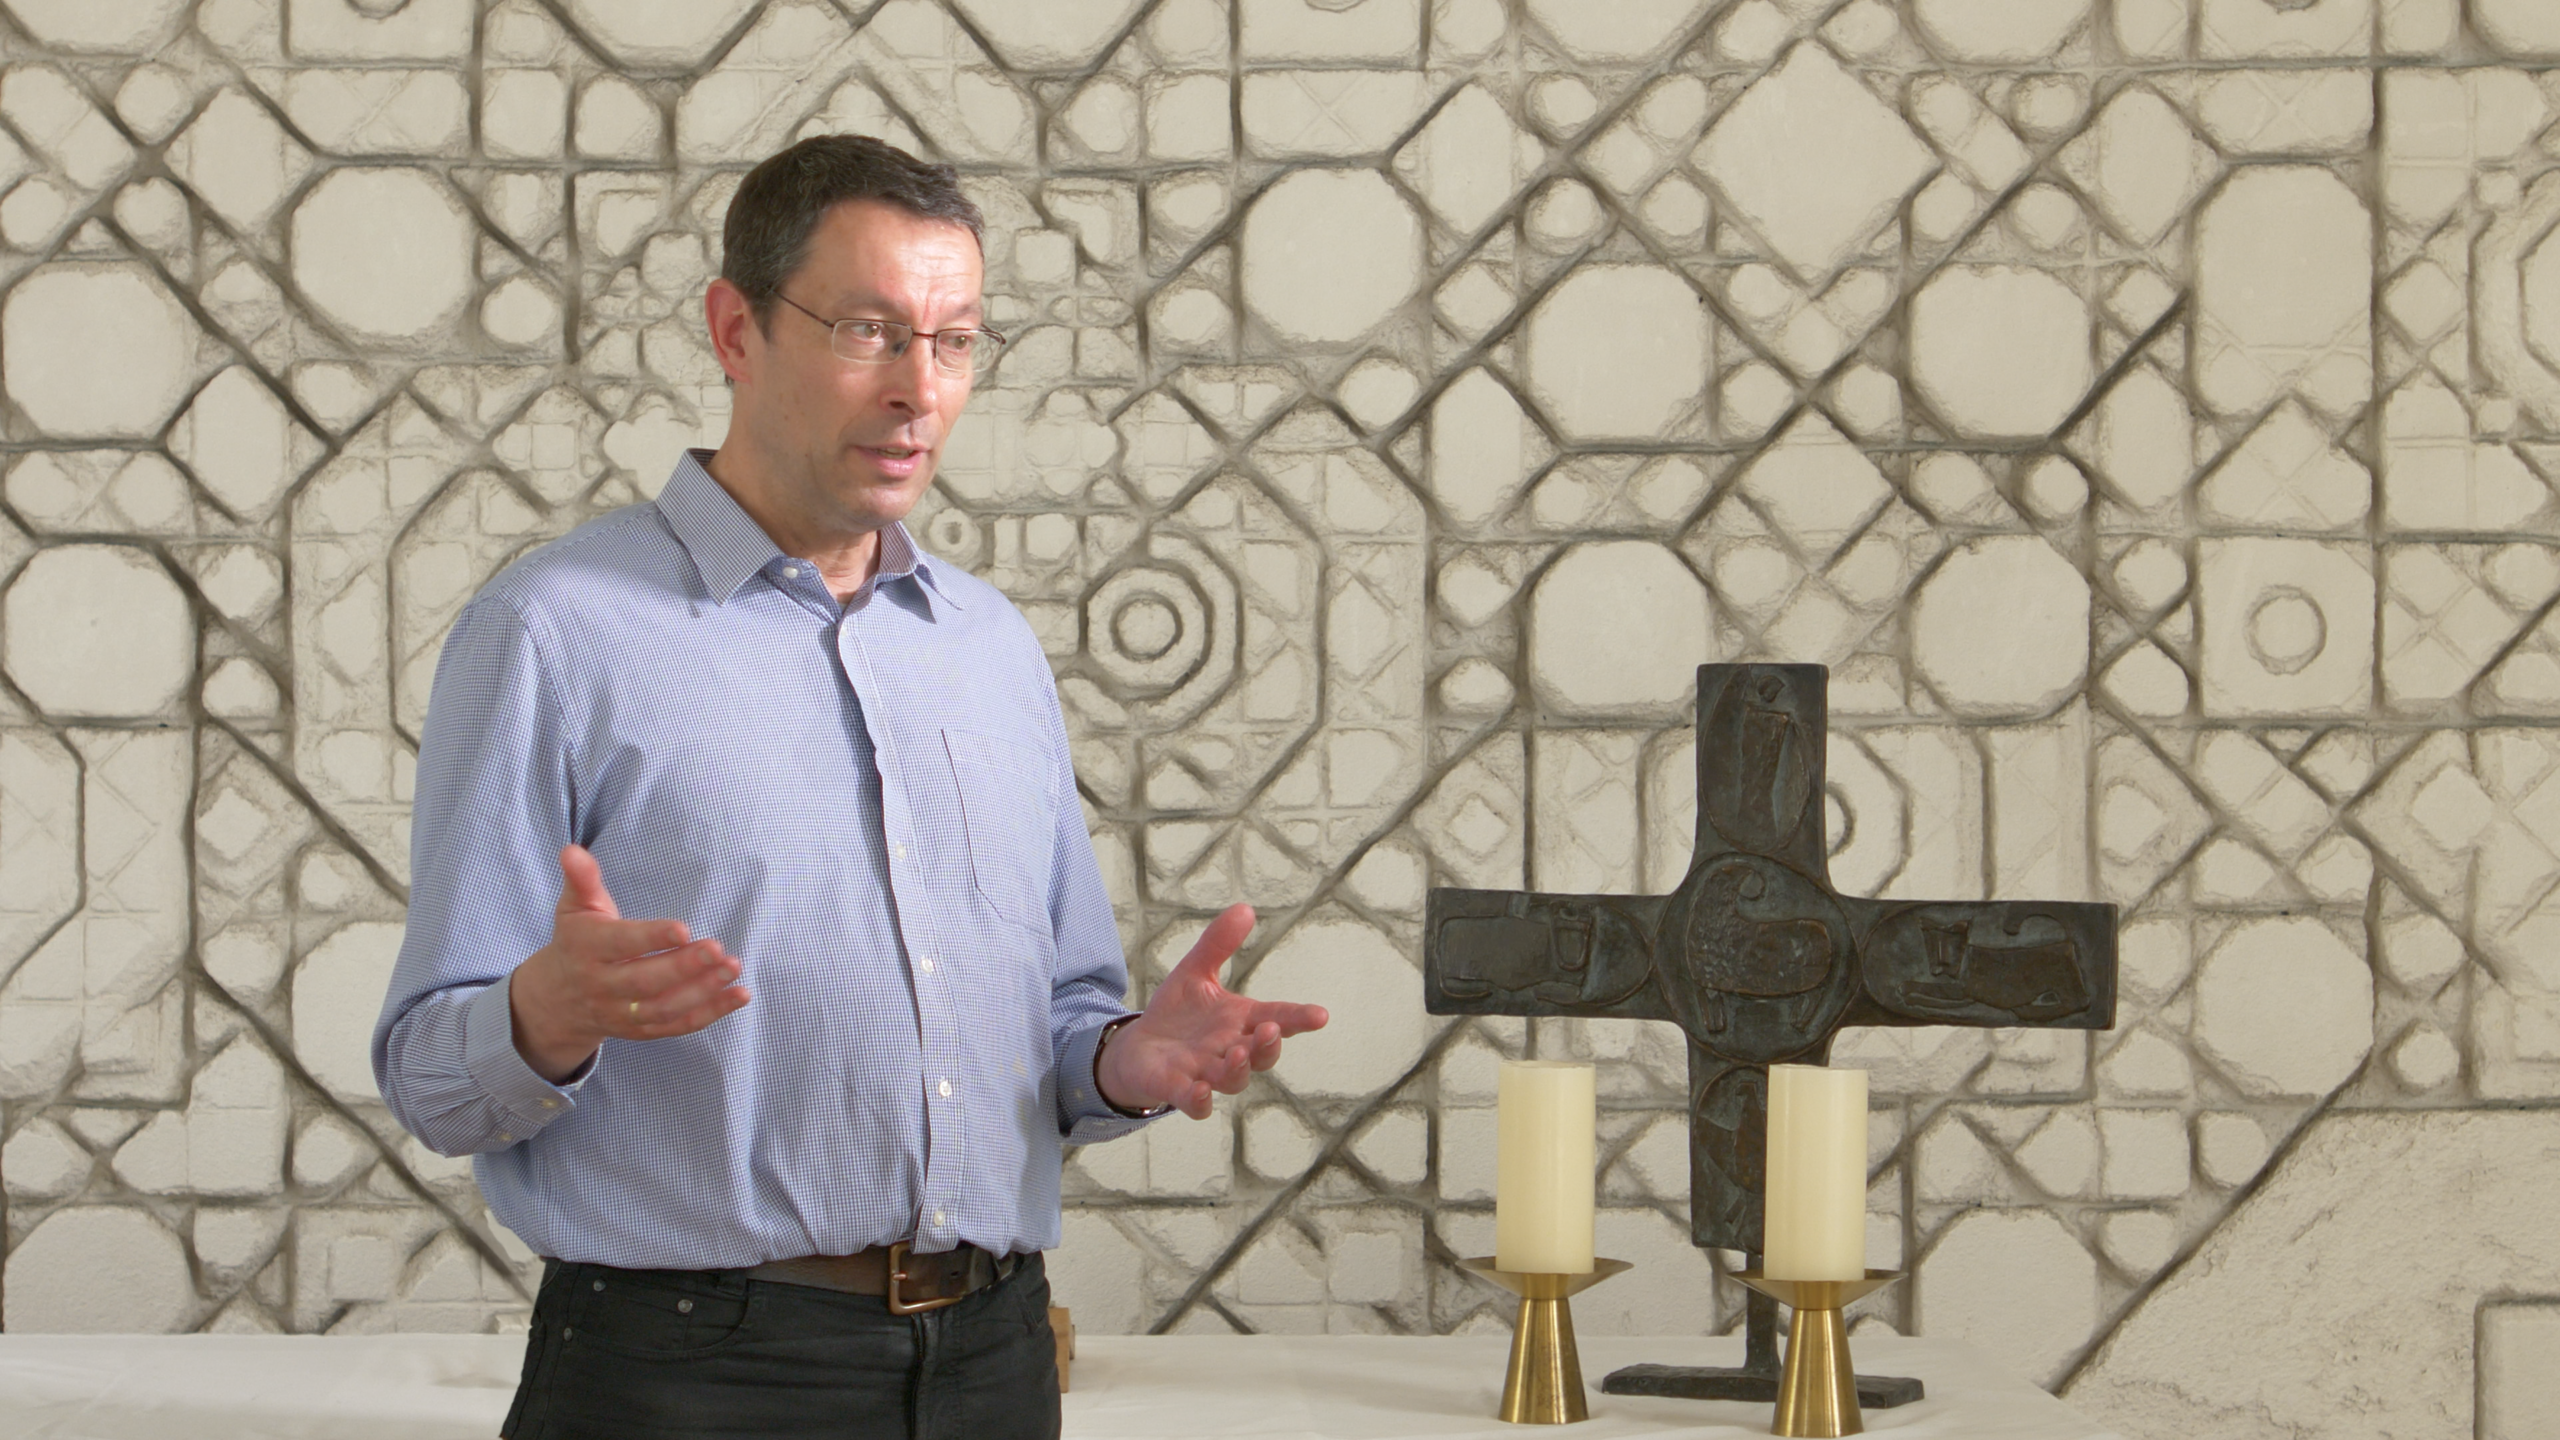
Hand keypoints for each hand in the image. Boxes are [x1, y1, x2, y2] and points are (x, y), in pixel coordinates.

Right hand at [508, 845, 750, 1082]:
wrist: (559, 999)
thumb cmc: (579, 939)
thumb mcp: (575, 907)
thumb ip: (581, 879)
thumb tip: (572, 850)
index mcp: (586, 949)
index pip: (620, 945)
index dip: (651, 938)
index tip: (684, 929)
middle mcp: (601, 986)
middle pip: (644, 982)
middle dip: (683, 967)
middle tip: (718, 949)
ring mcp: (621, 1013)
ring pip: (663, 1008)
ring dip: (702, 991)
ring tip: (733, 967)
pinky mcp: (640, 1031)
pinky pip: (677, 1027)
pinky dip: (711, 1013)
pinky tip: (739, 994)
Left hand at [1094, 904, 1327, 1119]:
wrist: (1139, 1048)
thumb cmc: (1178, 1013)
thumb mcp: (1195, 972)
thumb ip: (1218, 944)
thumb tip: (1244, 908)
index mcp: (1241, 1021)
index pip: (1278, 1018)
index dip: (1300, 1019)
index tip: (1320, 1015)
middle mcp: (1231, 1050)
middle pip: (1262, 1055)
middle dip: (1269, 1046)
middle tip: (1270, 1030)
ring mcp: (1207, 1073)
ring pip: (1233, 1079)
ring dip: (1238, 1069)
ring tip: (1236, 1053)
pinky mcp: (1178, 1089)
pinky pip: (1195, 1103)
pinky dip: (1200, 1100)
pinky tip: (1200, 1090)